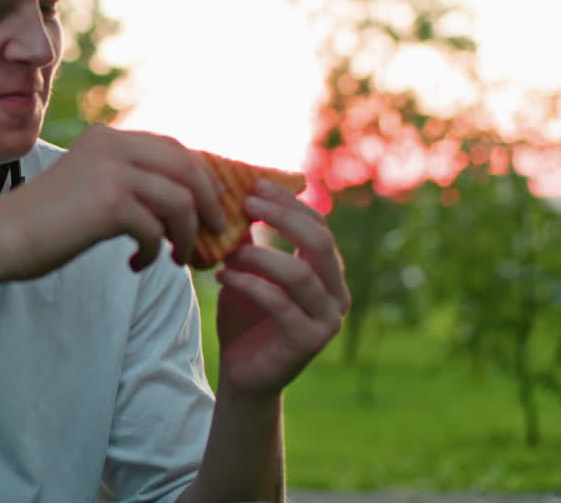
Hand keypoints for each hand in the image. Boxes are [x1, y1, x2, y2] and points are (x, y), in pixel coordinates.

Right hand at [0, 125, 227, 278]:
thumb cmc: (42, 222)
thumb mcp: (88, 185)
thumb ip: (126, 181)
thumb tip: (180, 200)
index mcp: (106, 137)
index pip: (173, 148)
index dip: (200, 176)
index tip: (211, 206)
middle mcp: (112, 146)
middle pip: (187, 168)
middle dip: (208, 202)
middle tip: (216, 232)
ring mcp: (112, 172)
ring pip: (181, 200)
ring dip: (187, 234)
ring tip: (177, 257)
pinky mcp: (110, 203)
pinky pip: (156, 229)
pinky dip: (155, 251)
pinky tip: (137, 264)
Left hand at [214, 179, 350, 398]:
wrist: (242, 375)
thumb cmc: (246, 319)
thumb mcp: (248, 271)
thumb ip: (250, 239)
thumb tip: (236, 193)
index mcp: (328, 274)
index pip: (319, 227)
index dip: (289, 203)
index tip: (255, 185)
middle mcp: (337, 295)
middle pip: (320, 243)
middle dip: (283, 217)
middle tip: (246, 203)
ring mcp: (327, 321)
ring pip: (300, 273)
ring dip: (260, 255)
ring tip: (229, 250)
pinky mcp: (308, 342)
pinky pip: (280, 304)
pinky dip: (250, 285)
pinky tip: (223, 276)